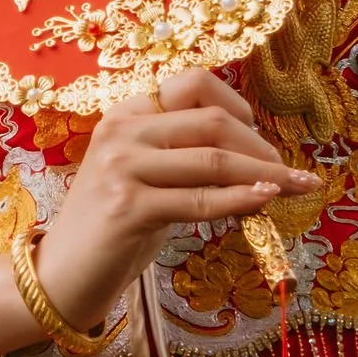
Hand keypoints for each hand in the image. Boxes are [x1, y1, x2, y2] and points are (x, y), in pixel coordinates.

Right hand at [17, 68, 317, 342]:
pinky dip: (239, 200)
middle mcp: (122, 130)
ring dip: (265, 174)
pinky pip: (199, 199)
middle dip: (261, 147)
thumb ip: (185, 158)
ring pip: (212, 160)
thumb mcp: (146, 177)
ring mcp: (122, 167)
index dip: (238, 106)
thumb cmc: (111, 225)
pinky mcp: (128, 208)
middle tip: (289, 173)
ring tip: (295, 187)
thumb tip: (255, 159)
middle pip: (211, 121)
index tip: (261, 139)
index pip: (194, 84)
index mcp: (127, 112)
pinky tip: (263, 202)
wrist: (62, 272)